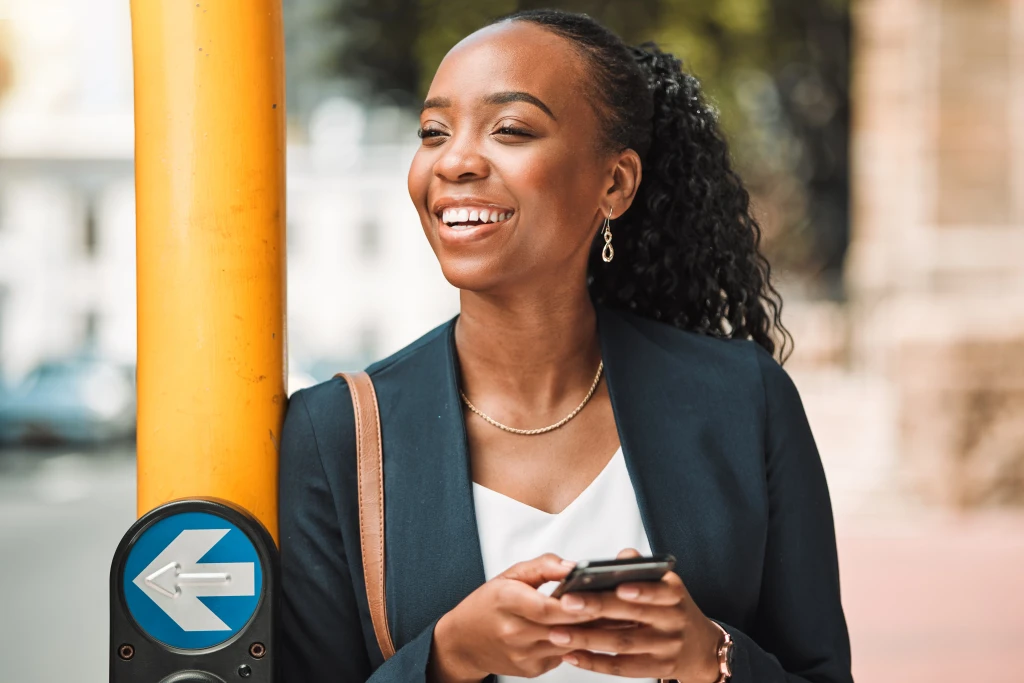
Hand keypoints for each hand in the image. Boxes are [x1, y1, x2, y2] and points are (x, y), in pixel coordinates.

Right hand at [428, 553, 600, 681]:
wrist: (463, 643)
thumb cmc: (487, 605)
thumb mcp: (509, 576)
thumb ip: (542, 567)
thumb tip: (572, 566)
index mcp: (506, 602)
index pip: (546, 607)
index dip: (573, 604)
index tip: (597, 593)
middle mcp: (513, 632)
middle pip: (562, 627)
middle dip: (592, 617)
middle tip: (618, 603)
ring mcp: (523, 655)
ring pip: (567, 644)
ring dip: (591, 631)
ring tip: (613, 616)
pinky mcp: (532, 669)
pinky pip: (562, 655)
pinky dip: (576, 642)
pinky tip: (591, 631)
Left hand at [549, 548, 722, 681]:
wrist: (700, 647)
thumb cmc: (671, 608)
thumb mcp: (666, 584)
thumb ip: (642, 567)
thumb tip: (622, 557)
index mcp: (674, 594)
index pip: (660, 591)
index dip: (642, 590)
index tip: (618, 586)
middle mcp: (673, 621)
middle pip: (634, 616)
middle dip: (598, 608)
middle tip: (567, 602)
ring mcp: (666, 648)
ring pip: (623, 644)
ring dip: (587, 639)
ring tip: (557, 632)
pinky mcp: (656, 670)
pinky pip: (622, 668)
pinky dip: (594, 663)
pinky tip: (571, 655)